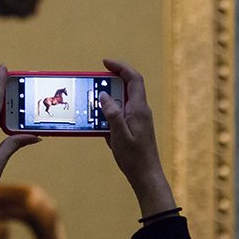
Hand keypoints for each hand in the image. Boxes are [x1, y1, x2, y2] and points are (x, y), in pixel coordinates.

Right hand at [98, 59, 176, 219]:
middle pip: (128, 86)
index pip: (133, 79)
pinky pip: (121, 112)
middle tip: (94, 80)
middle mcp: (140, 110)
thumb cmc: (134, 158)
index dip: (121, 67)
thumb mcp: (119, 135)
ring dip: (108, 97)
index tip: (105, 62)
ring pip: (123, 99)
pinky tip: (98, 120)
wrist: (146, 175)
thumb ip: (112, 114)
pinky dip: (109, 111)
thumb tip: (104, 95)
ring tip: (92, 100)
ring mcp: (138, 118)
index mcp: (138, 109)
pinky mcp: (134, 127)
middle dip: (112, 79)